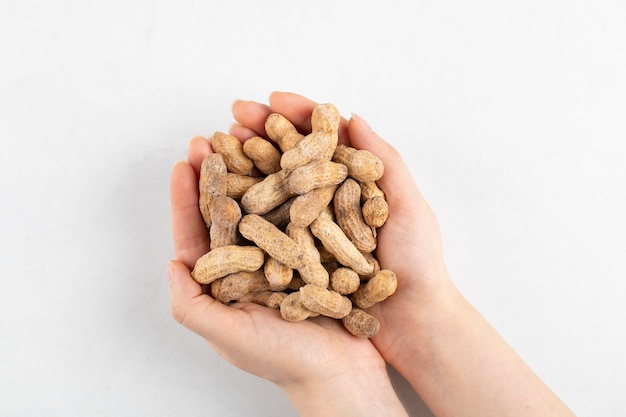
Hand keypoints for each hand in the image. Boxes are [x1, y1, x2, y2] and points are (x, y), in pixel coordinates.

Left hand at [168, 126, 406, 415]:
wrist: (344, 373)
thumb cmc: (285, 361)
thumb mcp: (229, 336)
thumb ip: (192, 306)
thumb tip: (171, 264)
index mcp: (224, 282)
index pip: (199, 233)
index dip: (187, 198)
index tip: (185, 162)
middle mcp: (252, 264)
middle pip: (230, 211)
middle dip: (220, 173)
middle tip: (214, 136)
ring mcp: (284, 256)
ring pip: (265, 204)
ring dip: (256, 171)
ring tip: (249, 136)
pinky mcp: (315, 251)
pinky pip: (302, 212)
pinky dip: (296, 185)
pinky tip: (294, 159)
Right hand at [230, 92, 454, 361]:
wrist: (412, 325)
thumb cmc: (419, 264)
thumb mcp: (407, 206)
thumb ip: (383, 161)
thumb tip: (352, 116)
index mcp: (352, 182)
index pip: (320, 139)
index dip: (296, 116)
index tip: (270, 100)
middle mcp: (326, 203)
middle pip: (289, 160)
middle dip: (261, 134)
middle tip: (234, 116)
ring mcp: (309, 231)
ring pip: (272, 191)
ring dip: (245, 166)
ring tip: (219, 147)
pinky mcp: (297, 260)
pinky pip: (267, 232)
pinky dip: (246, 212)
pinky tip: (224, 196)